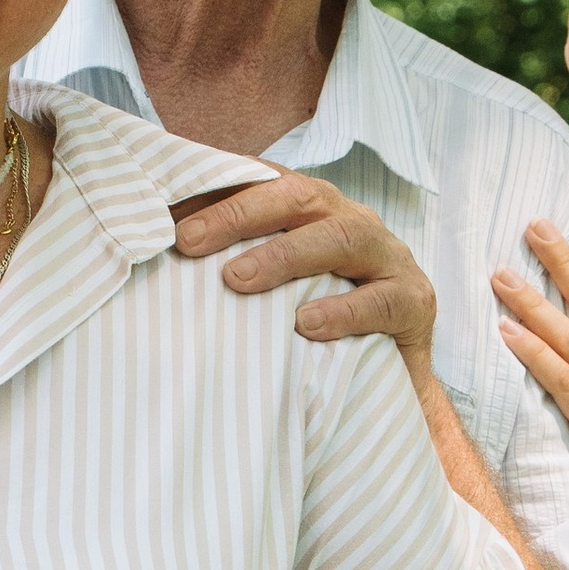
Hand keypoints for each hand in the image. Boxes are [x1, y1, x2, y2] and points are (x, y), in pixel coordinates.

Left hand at [172, 174, 438, 370]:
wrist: (389, 387)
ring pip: (342, 236)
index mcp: (316, 211)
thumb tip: (153, 257)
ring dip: (286, 255)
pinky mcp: (415, 302)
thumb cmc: (317, 331)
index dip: (215, 190)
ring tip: (238, 280)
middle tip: (188, 241)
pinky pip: (382, 300)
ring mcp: (388, 258)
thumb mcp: (271, 293)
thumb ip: (230, 268)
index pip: (264, 182)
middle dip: (240, 213)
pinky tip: (305, 324)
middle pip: (299, 196)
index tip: (163, 210)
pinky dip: (343, 311)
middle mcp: (352, 222)